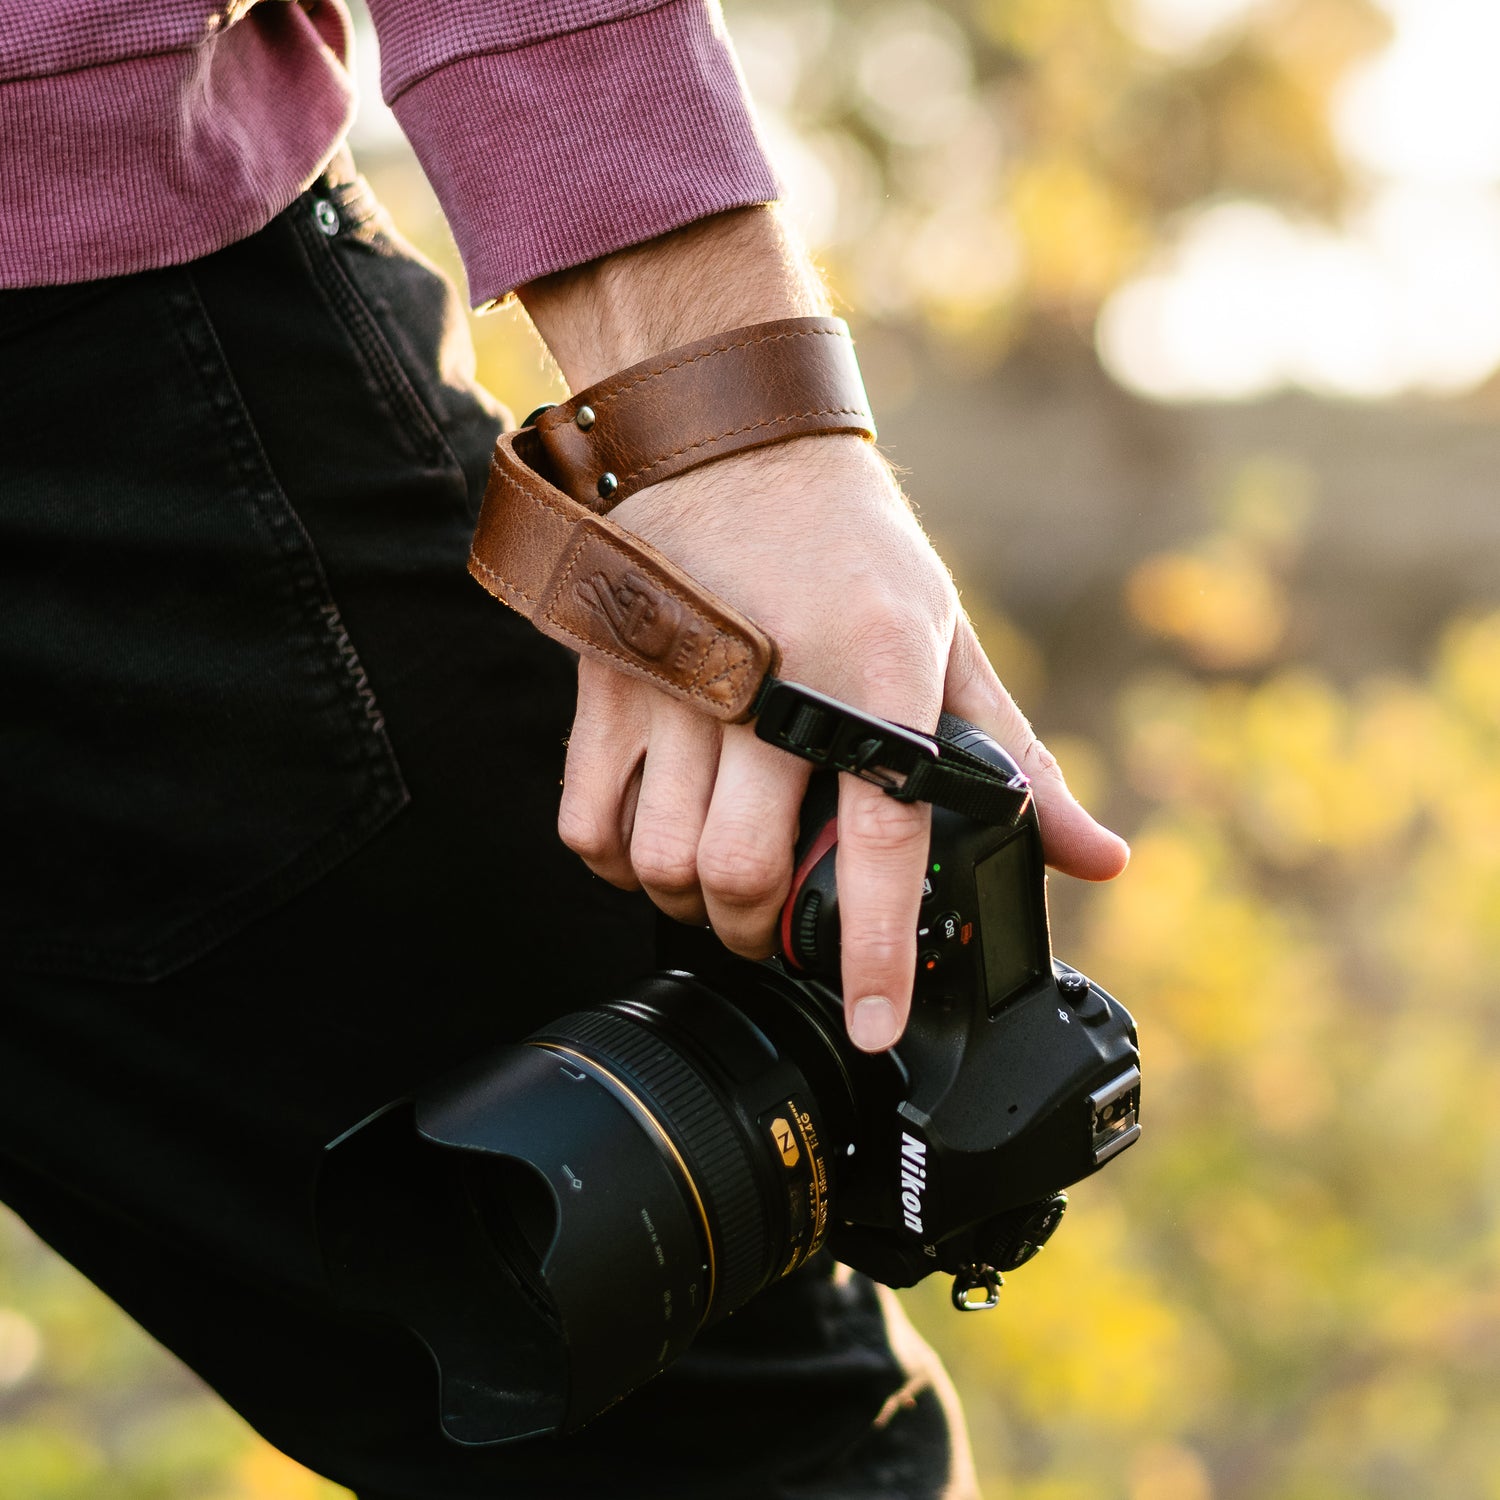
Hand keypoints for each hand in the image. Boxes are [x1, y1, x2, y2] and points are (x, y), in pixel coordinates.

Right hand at [555, 434, 1128, 1051]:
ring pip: (662, 861)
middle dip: (766, 938)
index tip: (870, 1026)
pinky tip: (658, 852)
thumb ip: (1015, 760)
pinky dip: (622, 868)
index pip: (879, 838)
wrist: (728, 438)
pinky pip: (588, 825)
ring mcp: (674, 680)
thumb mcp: (947, 638)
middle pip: (744, 875)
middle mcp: (768, 678)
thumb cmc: (851, 547)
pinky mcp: (605, 680)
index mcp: (874, 667)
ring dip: (697, 908)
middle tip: (786, 936)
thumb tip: (1096, 862)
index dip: (873, 950)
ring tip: (725, 894)